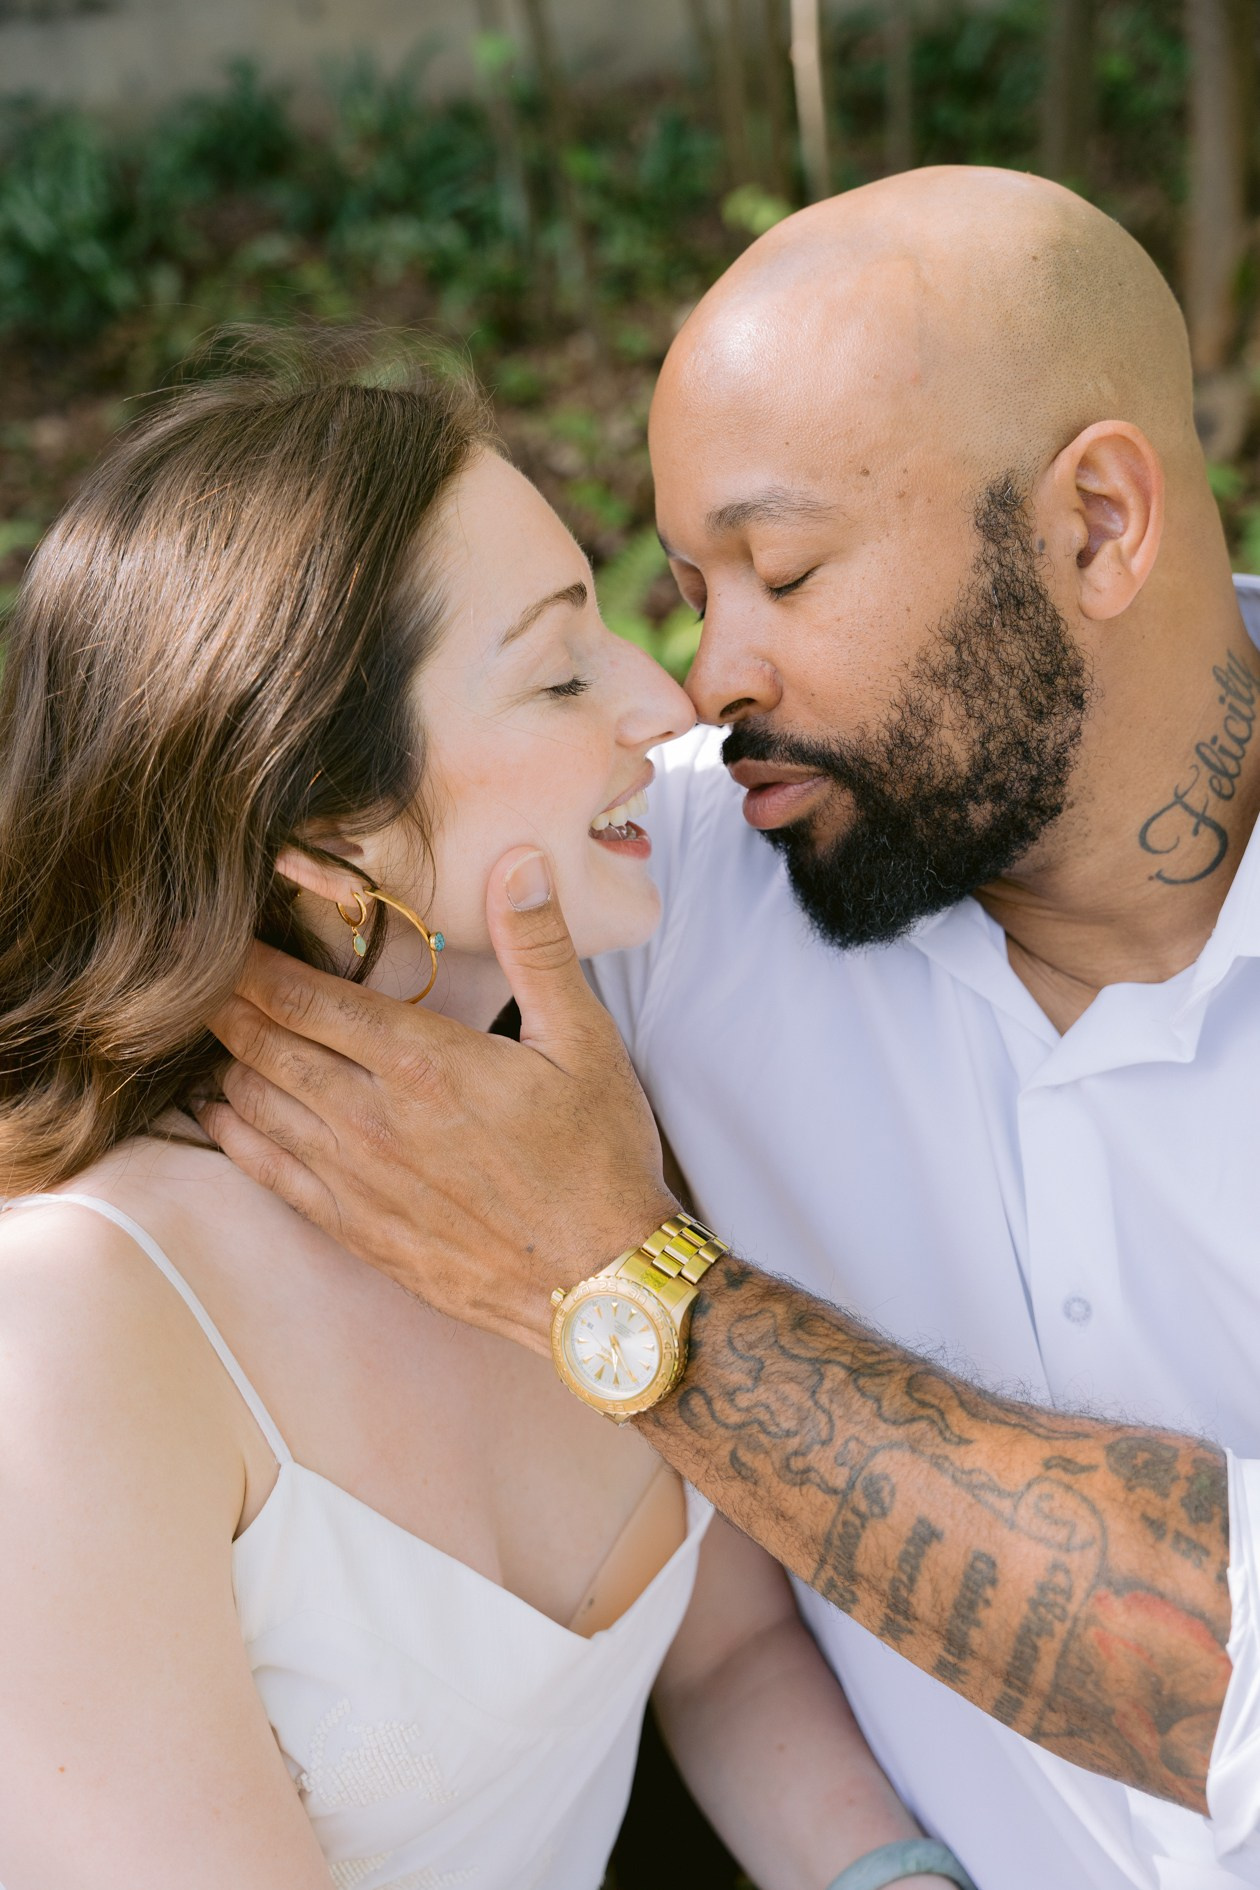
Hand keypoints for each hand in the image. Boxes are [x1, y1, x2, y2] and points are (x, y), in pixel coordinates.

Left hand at [200, 848, 676, 1352]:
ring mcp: (357, 1179)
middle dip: (224, 1002)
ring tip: (205, 1027)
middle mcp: (373, 1119)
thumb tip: (519, 862)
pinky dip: (235, 1135)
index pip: (305, 998)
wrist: (599, 1284)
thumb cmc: (598, 1158)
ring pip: (258, 1105)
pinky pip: (270, 1173)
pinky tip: (218, 1113)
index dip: (251, 962)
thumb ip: (539, 947)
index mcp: (422, 1063)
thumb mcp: (585, 1041)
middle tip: (192, 969)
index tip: (220, 933)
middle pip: (265, 1045)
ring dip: (225, 1060)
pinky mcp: (358, 1229)